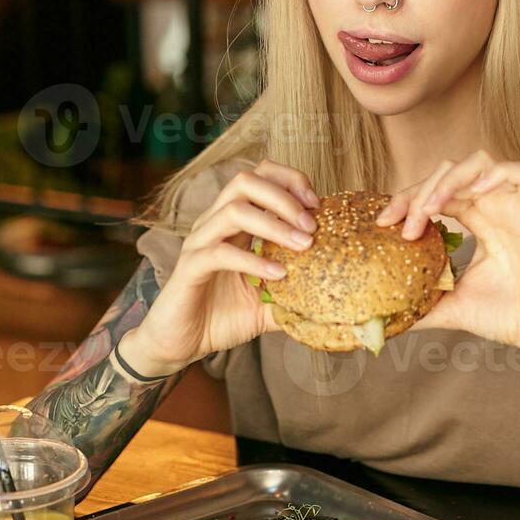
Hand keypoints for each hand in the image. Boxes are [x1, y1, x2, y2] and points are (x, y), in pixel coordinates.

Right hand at [122, 159, 319, 375]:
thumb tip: (338, 300)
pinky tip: (278, 276)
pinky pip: (219, 252)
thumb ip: (298, 294)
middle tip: (312, 226)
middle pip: (245, 181)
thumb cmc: (222, 317)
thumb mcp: (269, 304)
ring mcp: (199, 243)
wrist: (181, 345)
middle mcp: (214, 223)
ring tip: (303, 246)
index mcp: (234, 222)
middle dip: (284, 197)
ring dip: (274, 224)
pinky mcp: (189, 267)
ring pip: (233, 210)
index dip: (290, 181)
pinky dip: (253, 261)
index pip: (259, 175)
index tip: (318, 205)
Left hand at [375, 151, 519, 361]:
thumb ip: (418, 305)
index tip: (383, 223)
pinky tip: (475, 195)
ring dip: (448, 180)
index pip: (435, 191)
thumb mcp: (448, 306)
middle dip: (419, 190)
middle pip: (450, 171)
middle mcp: (494, 207)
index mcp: (476, 221)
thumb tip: (379, 321)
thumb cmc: (506, 317)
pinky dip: (496, 174)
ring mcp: (515, 206)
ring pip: (480, 162)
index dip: (406, 198)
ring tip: (431, 210)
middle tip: (400, 223)